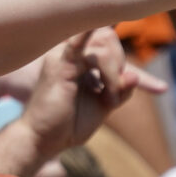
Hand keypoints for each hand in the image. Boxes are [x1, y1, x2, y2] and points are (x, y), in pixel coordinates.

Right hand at [19, 28, 166, 159]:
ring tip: (110, 102)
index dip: (119, 57)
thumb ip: (120, 88)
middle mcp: (69, 50)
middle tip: (114, 94)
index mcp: (78, 57)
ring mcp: (64, 54)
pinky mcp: (61, 64)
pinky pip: (85, 47)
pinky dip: (106, 60)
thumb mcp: (102, 105)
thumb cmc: (67, 124)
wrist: (42, 141)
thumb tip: (134, 76)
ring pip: (103, 43)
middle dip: (120, 62)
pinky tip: (113, 74)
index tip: (124, 87)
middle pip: (108, 35)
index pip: (106, 37)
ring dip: (114, 73)